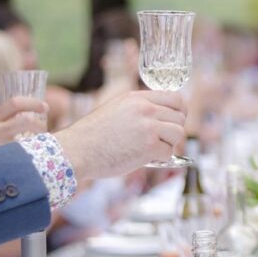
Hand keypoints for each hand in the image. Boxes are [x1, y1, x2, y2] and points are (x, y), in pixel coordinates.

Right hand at [0, 97, 48, 156]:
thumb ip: (1, 124)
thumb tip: (27, 121)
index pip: (15, 103)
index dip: (33, 103)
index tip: (45, 107)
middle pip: (24, 119)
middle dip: (39, 123)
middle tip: (45, 129)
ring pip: (24, 139)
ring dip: (36, 142)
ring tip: (39, 147)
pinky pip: (17, 156)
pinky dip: (26, 157)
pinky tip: (29, 162)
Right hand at [56, 90, 186, 180]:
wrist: (77, 150)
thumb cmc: (93, 134)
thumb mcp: (117, 109)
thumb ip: (139, 108)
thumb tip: (162, 116)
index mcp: (137, 98)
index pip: (175, 98)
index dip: (179, 111)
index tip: (175, 121)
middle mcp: (146, 109)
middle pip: (180, 117)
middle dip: (173, 131)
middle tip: (161, 140)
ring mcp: (149, 127)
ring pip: (178, 133)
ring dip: (169, 144)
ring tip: (153, 149)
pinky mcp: (149, 146)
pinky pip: (169, 152)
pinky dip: (160, 158)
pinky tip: (146, 158)